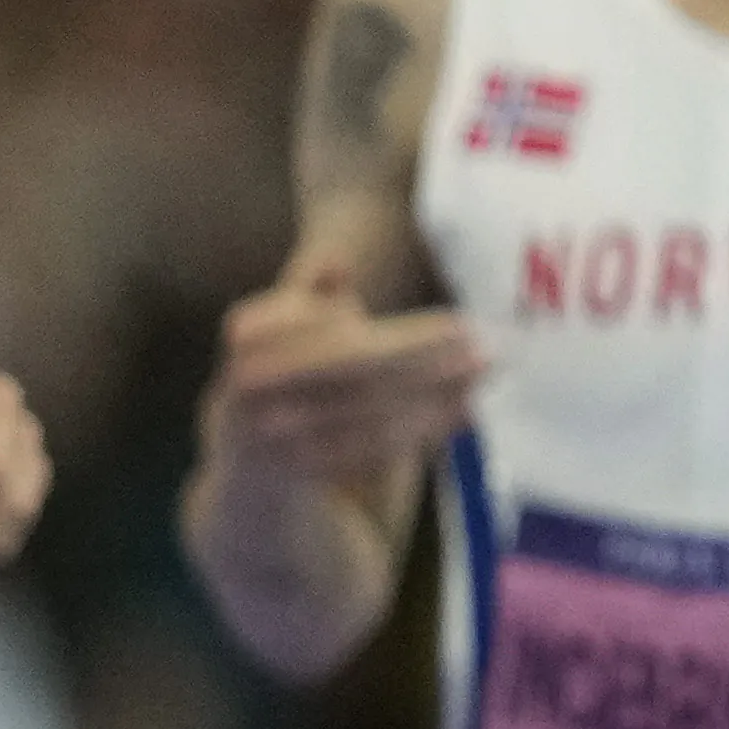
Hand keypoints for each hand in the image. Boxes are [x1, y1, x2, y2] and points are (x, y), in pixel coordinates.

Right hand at [195, 276, 485, 496]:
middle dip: (426, 359)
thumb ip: (307, 296)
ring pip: (368, 412)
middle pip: (357, 370)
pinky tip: (457, 413)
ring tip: (478, 380)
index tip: (459, 325)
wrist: (244, 461)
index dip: (406, 331)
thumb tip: (337, 259)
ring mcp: (269, 429)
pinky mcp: (295, 469)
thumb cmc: (276, 376)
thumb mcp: (279, 332)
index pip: (344, 331)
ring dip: (432, 397)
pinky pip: (368, 449)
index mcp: (248, 335)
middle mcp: (250, 383)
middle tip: (484, 351)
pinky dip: (417, 432)